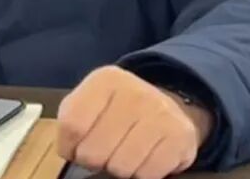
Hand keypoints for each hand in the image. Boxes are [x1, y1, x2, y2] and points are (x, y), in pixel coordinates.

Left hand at [57, 66, 212, 178]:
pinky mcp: (180, 137)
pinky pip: (146, 175)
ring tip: (122, 153)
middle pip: (94, 151)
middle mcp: (134, 92)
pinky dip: (140, 174)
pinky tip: (142, 158)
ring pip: (120, 167)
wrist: (167, 107)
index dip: (69, 146)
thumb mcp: (89, 102)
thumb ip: (72, 121)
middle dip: (93, 160)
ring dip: (117, 168)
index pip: (72, 125)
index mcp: (106, 80)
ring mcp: (160, 114)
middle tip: (102, 152)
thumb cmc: (118, 109)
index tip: (74, 148)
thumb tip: (69, 151)